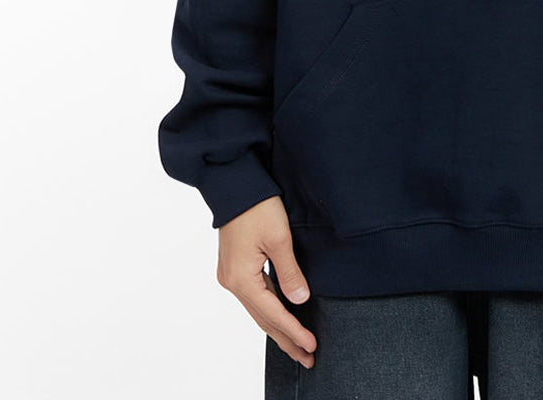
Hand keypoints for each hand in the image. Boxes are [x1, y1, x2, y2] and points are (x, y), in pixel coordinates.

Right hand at [216, 195, 317, 367]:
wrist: (234, 185)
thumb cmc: (257, 206)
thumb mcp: (279, 239)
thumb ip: (290, 273)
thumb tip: (300, 300)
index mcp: (241, 279)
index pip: (273, 314)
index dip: (294, 331)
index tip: (311, 346)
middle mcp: (232, 282)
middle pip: (263, 319)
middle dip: (286, 339)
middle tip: (307, 358)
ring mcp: (230, 276)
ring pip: (258, 310)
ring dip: (278, 327)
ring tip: (297, 345)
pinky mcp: (234, 267)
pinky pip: (254, 297)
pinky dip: (270, 310)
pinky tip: (281, 318)